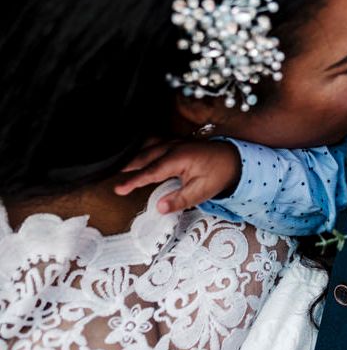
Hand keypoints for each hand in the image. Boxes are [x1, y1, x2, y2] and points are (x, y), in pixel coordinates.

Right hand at [114, 140, 239, 213]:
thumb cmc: (219, 173)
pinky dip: (142, 147)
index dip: (134, 181)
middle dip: (127, 166)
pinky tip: (136, 152)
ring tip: (118, 164)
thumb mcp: (202, 191)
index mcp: (179, 158)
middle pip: (145, 156)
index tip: (119, 189)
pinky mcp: (176, 142)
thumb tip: (160, 208)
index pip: (151, 171)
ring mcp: (174, 142)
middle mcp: (174, 146)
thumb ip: (180, 200)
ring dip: (133, 155)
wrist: (233, 158)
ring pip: (148, 146)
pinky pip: (154, 142)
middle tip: (110, 176)